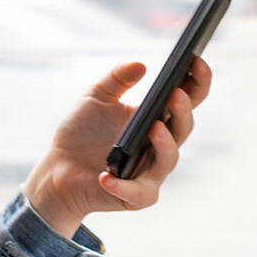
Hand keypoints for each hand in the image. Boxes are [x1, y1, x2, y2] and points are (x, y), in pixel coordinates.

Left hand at [22, 56, 211, 237]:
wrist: (59, 168)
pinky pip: (136, 193)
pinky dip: (122, 185)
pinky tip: (106, 174)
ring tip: (153, 128)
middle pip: (183, 128)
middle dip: (183, 110)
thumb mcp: (95, 97)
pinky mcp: (134, 197)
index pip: (187, 98)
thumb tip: (141, 65)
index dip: (198, 81)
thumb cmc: (82, 131)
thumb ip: (116, 79)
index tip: (197, 60)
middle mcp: (161, 146)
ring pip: (168, 160)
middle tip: (176, 93)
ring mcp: (150, 173)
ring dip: (165, 145)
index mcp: (157, 118)